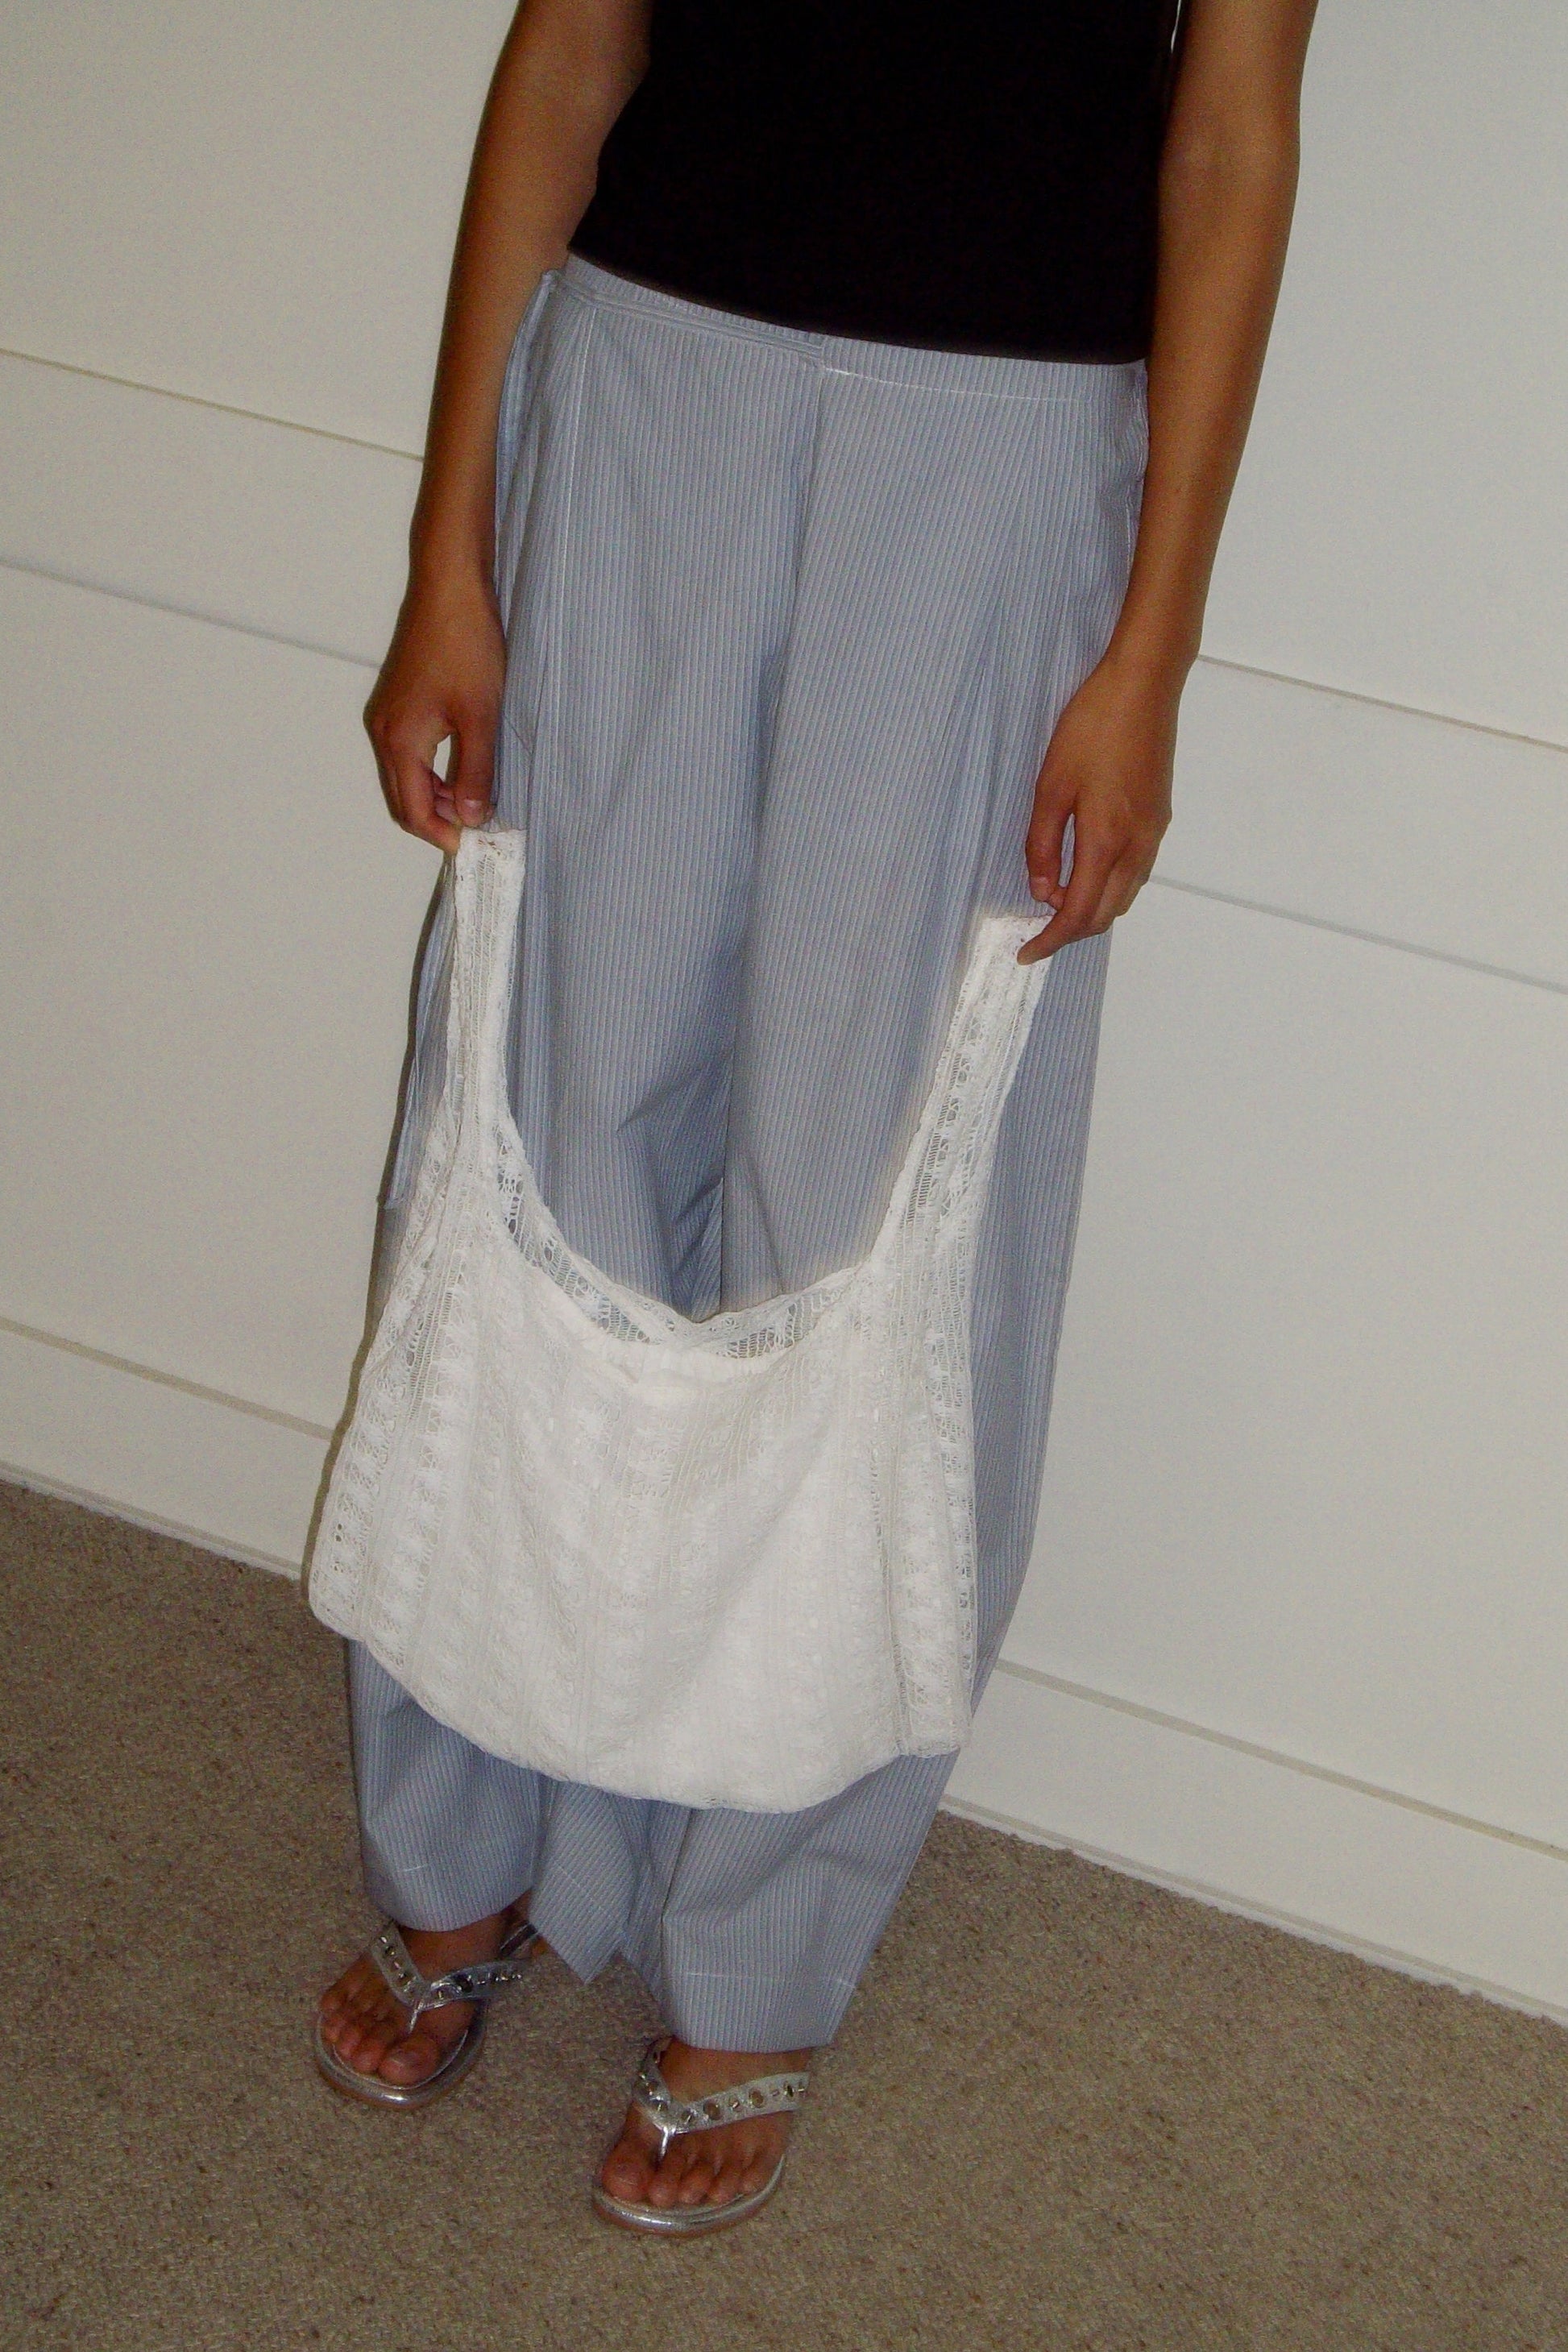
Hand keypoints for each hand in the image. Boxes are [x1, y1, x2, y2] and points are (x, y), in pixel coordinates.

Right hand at [364, 568, 506, 855]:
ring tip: (478, 798)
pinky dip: (433, 771)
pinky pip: (409, 754)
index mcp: (399, 741)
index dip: (443, 835)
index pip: (413, 812)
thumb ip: (475, 772)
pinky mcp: (398, 702)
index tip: (475, 846)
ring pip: (406, 777)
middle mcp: (384, 732)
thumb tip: (473, 817)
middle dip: (438, 820)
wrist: (450, 587)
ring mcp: (387, 716)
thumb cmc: (465, 644)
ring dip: (437, 795)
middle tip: (478, 828)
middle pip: (403, 800)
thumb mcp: (480, 716)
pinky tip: (465, 766)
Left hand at [1018, 653, 1179, 964]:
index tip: (1026, 953)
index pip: (1078, 914)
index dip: (1051, 940)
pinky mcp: (1159, 818)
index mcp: (1106, 841)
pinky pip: (1135, 874)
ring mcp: (1153, 834)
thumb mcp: (1051, 785)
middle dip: (1070, 931)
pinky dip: (1109, 888)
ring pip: (1123, 897)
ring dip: (1091, 910)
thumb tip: (1041, 889)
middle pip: (1105, 914)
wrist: (1143, 686)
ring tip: (1057, 900)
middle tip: (1037, 930)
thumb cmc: (1093, 727)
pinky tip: (1086, 871)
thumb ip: (1043, 843)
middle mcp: (1137, 846)